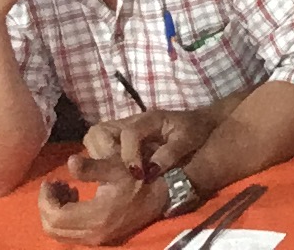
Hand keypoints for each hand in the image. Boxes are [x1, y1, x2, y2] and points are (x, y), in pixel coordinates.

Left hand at [38, 153, 168, 245]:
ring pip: (59, 233)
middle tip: (53, 185)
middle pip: (53, 228)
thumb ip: (92, 167)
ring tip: (64, 189)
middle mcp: (93, 233)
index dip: (46, 199)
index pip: (56, 215)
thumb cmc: (138, 177)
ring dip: (55, 212)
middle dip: (47, 206)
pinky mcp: (100, 238)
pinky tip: (75, 198)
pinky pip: (70, 233)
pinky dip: (65, 218)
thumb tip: (70, 162)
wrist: (161, 195)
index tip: (50, 180)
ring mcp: (97, 238)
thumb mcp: (116, 167)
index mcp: (96, 215)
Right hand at [84, 108, 218, 180]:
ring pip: (95, 137)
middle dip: (103, 154)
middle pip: (99, 132)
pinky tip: (113, 174)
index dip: (129, 155)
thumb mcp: (189, 139)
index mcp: (150, 119)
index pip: (130, 133)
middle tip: (115, 174)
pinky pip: (100, 146)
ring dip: (99, 156)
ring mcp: (122, 129)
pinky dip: (101, 159)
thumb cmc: (194, 130)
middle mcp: (131, 122)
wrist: (198, 123)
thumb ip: (171, 152)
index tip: (138, 175)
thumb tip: (150, 171)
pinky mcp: (119, 139)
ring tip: (111, 174)